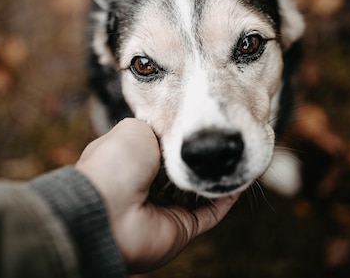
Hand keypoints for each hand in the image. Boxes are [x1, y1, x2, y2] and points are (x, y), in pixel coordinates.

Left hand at [76, 118, 238, 272]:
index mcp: (134, 159)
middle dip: (204, 156)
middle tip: (229, 137)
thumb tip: (179, 126)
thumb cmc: (115, 163)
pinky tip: (242, 176)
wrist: (107, 210)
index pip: (166, 145)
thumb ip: (158, 124)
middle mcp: (150, 184)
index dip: (186, 135)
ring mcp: (167, 207)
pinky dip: (227, 197)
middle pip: (186, 168)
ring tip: (242, 152)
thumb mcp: (133, 128)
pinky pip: (212, 212)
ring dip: (220, 174)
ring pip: (201, 190)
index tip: (207, 121)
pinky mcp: (183, 228)